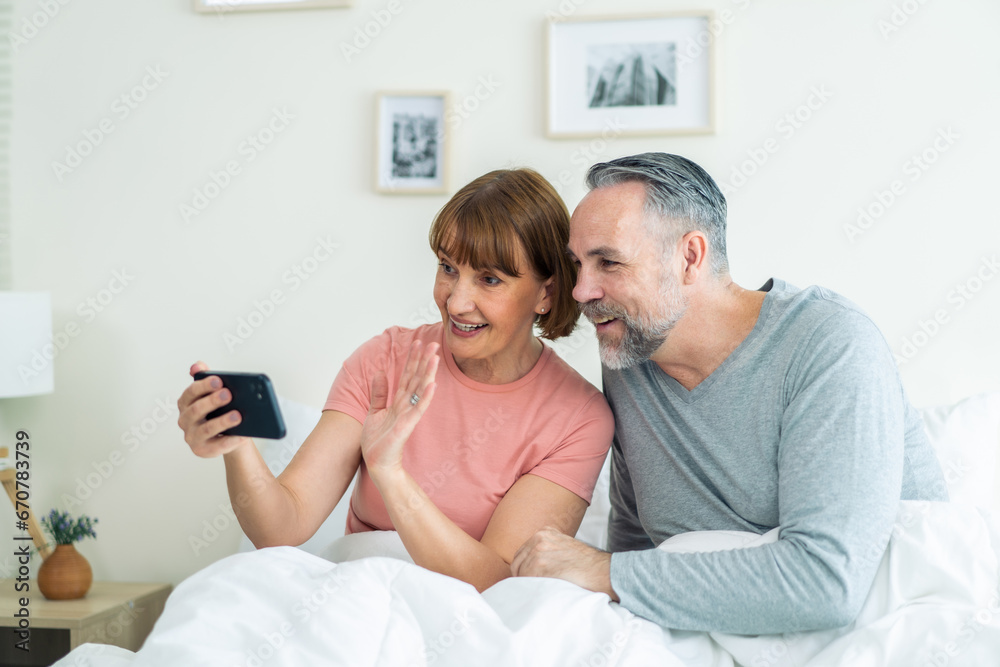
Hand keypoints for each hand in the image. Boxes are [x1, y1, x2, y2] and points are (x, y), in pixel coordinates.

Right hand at [177, 361, 252, 457]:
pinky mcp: (202, 450)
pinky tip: (243, 435)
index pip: (191, 392)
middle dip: (212, 401)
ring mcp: (192, 437)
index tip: (218, 380)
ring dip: (222, 422)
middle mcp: (185, 420)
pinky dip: (230, 440)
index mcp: (186, 403)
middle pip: (196, 410)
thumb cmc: (221, 410)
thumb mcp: (215, 393)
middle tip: (228, 394)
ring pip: (206, 429)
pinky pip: (217, 446)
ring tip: (238, 416)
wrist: (228, 433)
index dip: (203, 386)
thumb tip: (197, 365)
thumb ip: (207, 378)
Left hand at [360, 340, 438, 479]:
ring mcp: (408, 415)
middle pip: (417, 378)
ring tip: (435, 358)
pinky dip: (425, 397)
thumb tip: (379, 372)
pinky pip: (418, 409)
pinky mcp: (407, 426)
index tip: (419, 342)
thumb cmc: (377, 442)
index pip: (407, 375)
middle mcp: (406, 405)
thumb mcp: (374, 411)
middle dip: (424, 360)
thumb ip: (379, 393)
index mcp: (398, 401)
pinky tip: (432, 384)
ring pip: (420, 390)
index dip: (413, 359)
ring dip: (428, 373)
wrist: (377, 463)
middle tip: (433, 343)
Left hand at [510, 527, 617, 599]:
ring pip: (520, 573)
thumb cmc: (587, 565)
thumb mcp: (565, 547)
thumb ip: (548, 550)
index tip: (530, 581)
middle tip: (533, 590)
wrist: (602, 572)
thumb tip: (531, 567)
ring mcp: (538, 551)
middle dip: (523, 577)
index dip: (524, 570)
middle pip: (517, 563)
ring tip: (540, 593)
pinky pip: (526, 581)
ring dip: (527, 585)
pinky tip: (543, 594)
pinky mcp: (540, 565)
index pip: (522, 554)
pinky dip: (531, 590)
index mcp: (544, 532)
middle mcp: (539, 538)